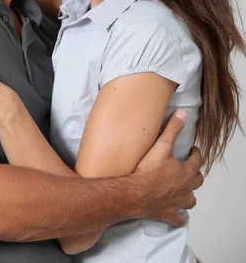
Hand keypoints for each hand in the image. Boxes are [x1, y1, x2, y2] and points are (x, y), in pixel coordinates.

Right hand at [134, 110, 203, 226]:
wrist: (135, 193)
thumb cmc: (148, 171)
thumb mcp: (161, 145)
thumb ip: (173, 128)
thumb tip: (183, 113)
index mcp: (186, 172)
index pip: (197, 160)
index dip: (195, 154)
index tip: (192, 150)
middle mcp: (186, 188)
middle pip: (197, 181)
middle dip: (194, 173)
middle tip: (189, 168)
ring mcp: (178, 203)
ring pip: (191, 200)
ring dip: (189, 195)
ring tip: (184, 190)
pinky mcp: (169, 214)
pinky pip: (179, 218)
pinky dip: (179, 216)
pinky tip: (177, 213)